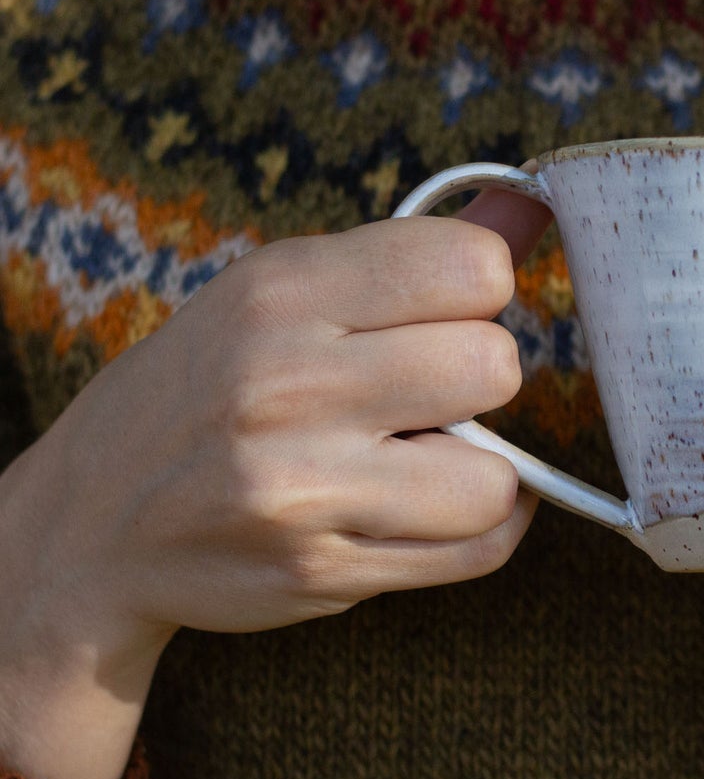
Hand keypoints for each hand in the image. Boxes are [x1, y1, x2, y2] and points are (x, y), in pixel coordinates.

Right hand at [0, 189, 550, 778]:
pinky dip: (478, 528)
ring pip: (494, 477)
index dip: (480, 293)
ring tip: (418, 458)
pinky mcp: (320, 570)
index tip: (443, 313)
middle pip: (495, 367)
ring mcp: (301, 487)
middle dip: (479, 380)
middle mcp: (287, 384)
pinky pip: (477, 552)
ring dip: (476, 470)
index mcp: (282, 291)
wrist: (90, 524)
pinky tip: (435, 505)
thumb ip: (413, 256)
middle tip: (428, 393)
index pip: (474, 267)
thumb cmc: (210, 389)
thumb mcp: (282, 293)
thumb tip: (538, 208)